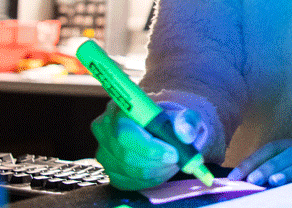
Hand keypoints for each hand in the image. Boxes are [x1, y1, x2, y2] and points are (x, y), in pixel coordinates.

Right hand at [90, 101, 206, 190]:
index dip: (150, 148)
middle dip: (157, 162)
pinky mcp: (109, 170)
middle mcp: (105, 130)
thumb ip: (187, 122)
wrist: (161, 129)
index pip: (126, 134)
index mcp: (119, 109)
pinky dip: (150, 179)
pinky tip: (162, 167)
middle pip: (127, 156)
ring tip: (173, 161)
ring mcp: (104, 152)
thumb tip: (185, 135)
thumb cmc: (170, 120)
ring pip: (130, 172)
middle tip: (178, 159)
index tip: (174, 153)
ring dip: (157, 170)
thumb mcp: (184, 115)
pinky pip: (130, 183)